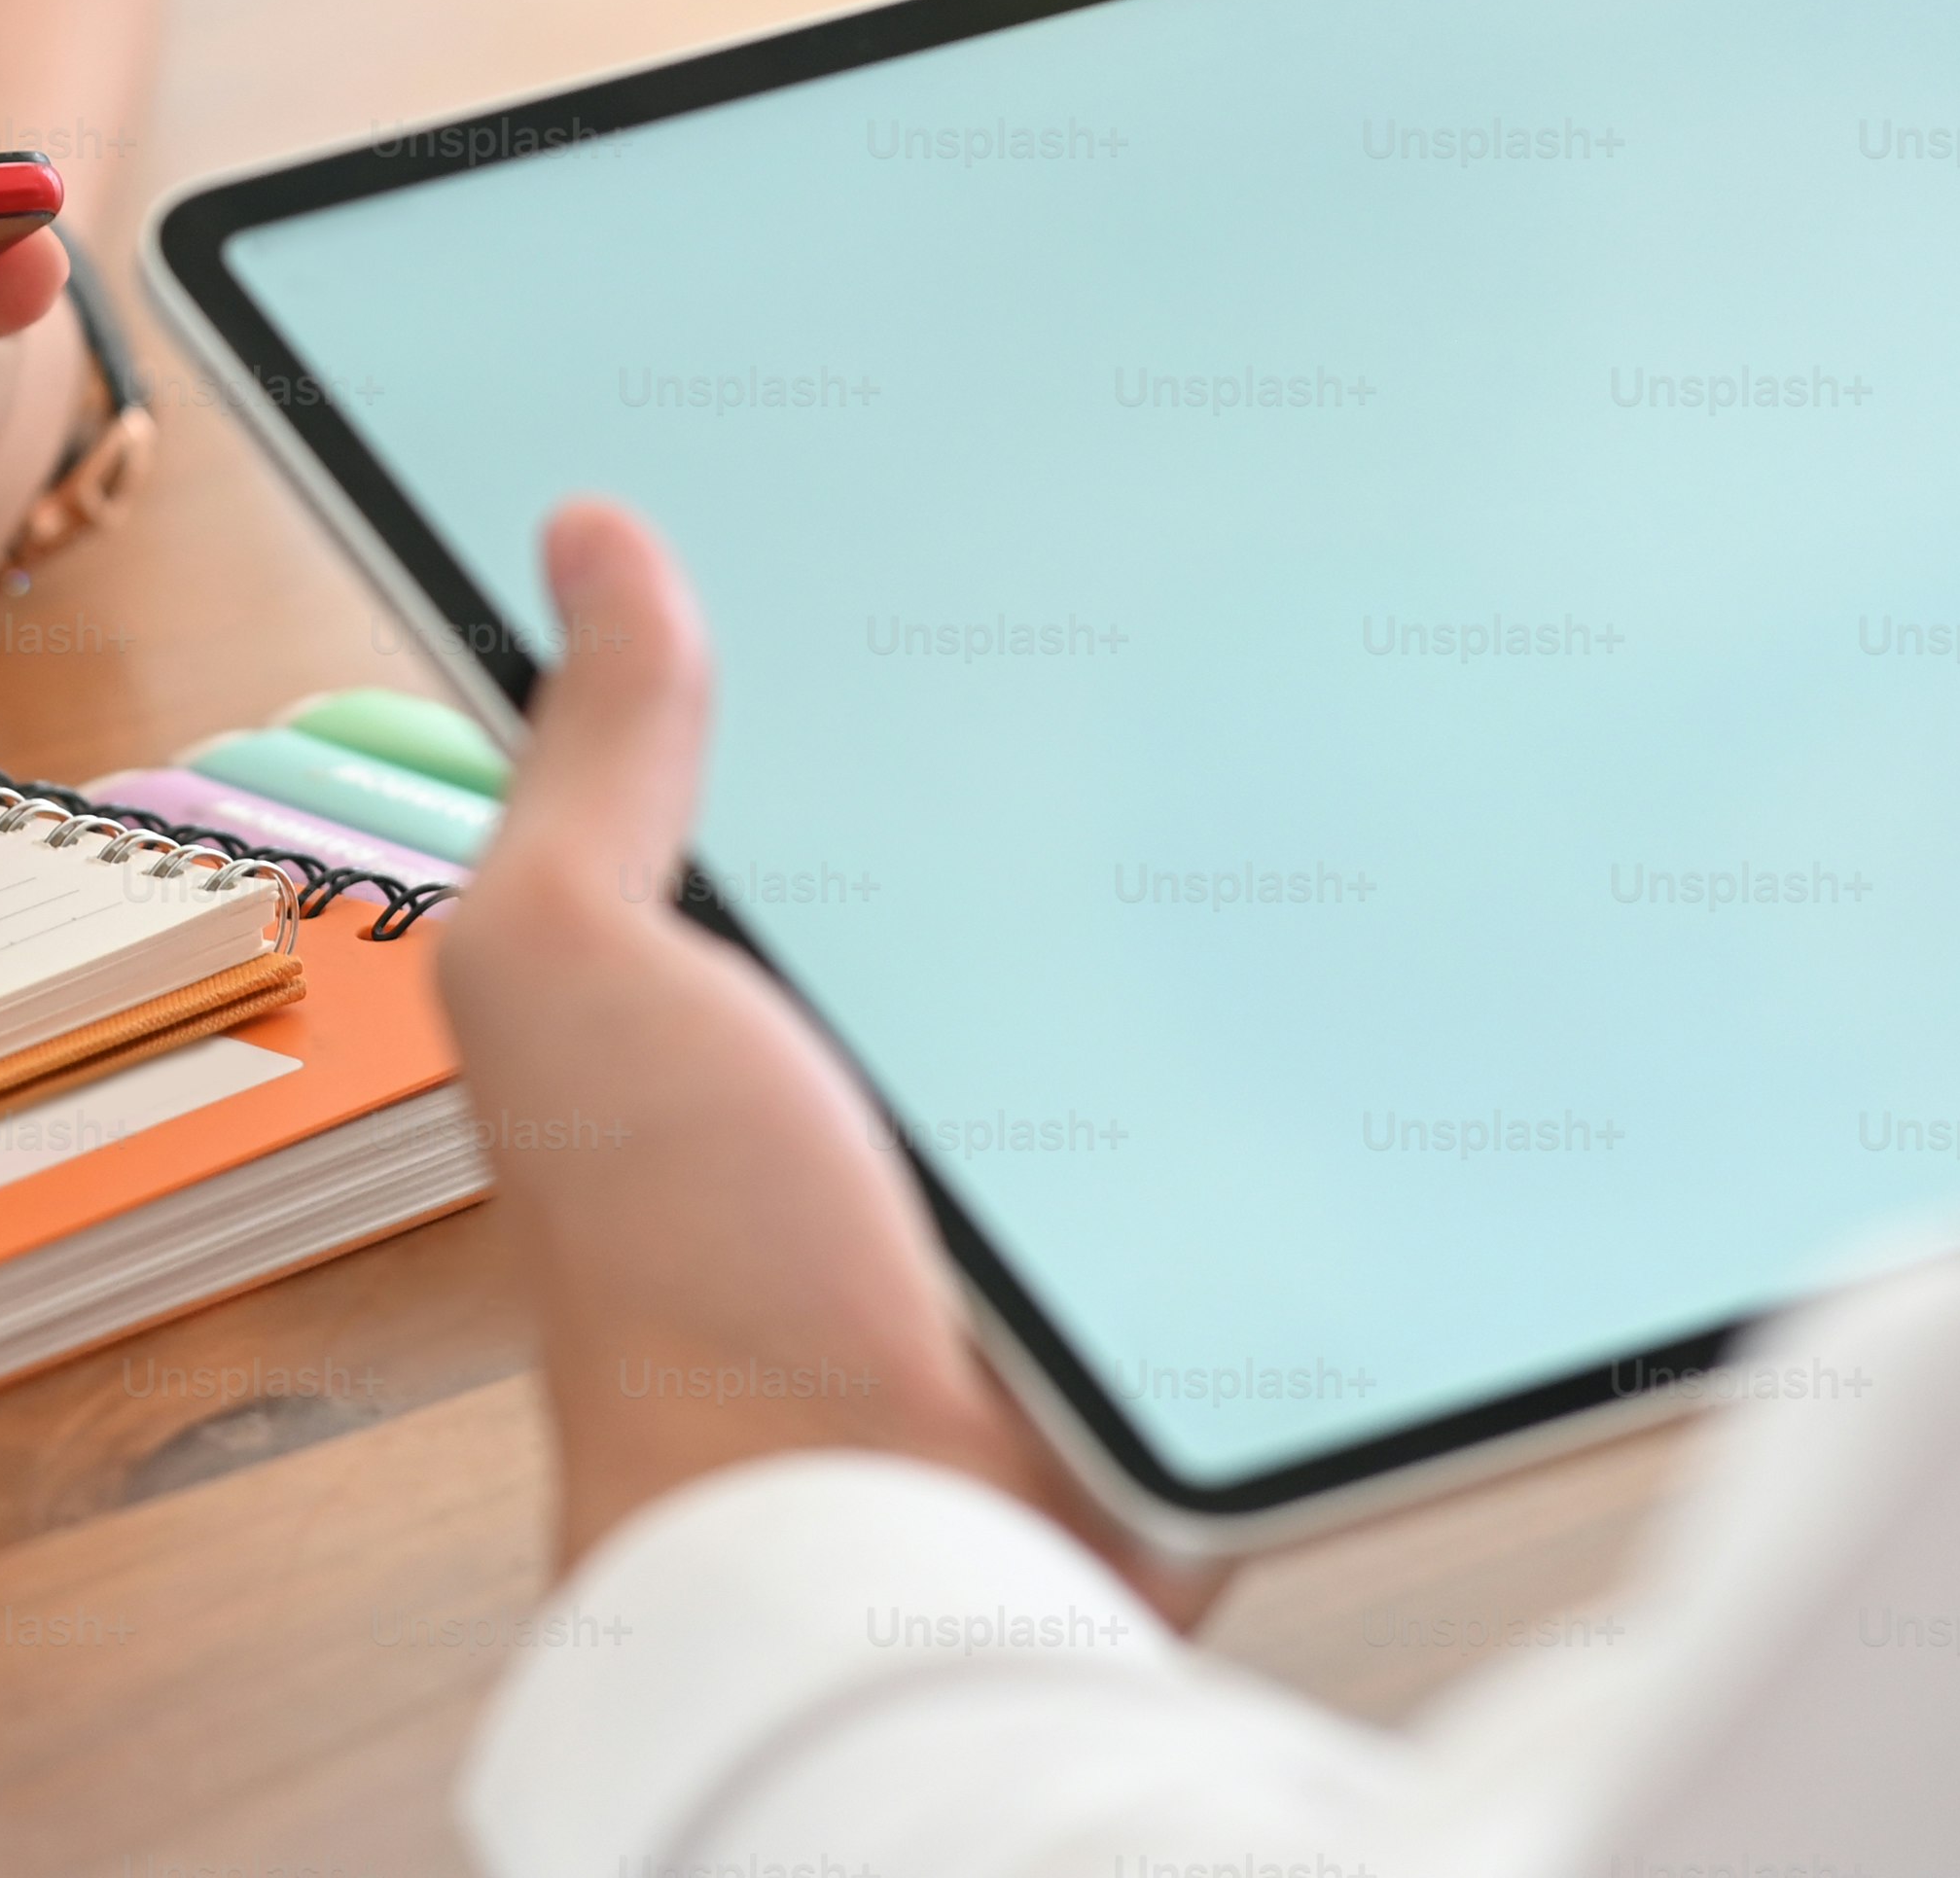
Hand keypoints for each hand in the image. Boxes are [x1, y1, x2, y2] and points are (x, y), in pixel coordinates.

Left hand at [434, 499, 1213, 1614]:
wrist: (865, 1541)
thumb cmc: (675, 1275)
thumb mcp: (570, 970)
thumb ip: (587, 771)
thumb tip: (590, 534)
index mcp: (723, 946)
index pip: (800, 704)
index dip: (858, 576)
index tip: (958, 417)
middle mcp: (871, 1011)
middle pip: (995, 783)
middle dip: (1077, 665)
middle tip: (1190, 491)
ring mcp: (1028, 1104)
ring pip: (1149, 901)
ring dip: (1218, 808)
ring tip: (1321, 611)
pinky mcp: (1167, 1193)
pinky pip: (1255, 1043)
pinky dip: (1307, 968)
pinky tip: (1389, 838)